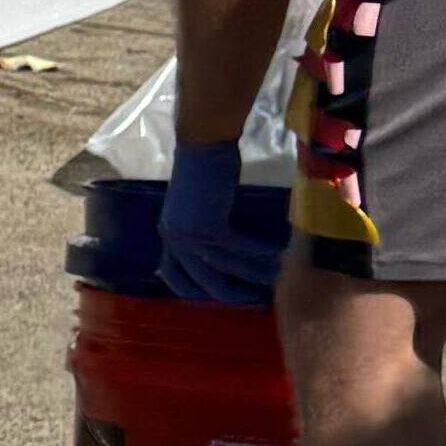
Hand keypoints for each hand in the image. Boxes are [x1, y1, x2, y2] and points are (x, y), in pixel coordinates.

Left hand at [160, 138, 279, 307]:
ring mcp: (189, 235)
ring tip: (275, 284)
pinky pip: (238, 250)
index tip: (219, 299)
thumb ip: (200, 227)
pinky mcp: (209, 226)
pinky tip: (278, 260)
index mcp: (167, 235)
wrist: (203, 143)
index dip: (196, 292)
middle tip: (255, 302)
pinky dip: (259, 256)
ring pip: (224, 268)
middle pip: (200, 282)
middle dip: (230, 295)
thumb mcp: (195, 206)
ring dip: (252, 277)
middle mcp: (173, 239)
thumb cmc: (203, 169)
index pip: (175, 276)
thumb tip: (219, 244)